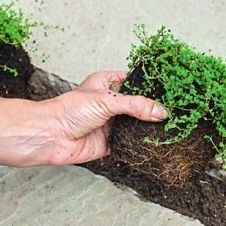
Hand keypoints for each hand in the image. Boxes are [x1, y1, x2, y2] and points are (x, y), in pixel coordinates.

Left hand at [43, 71, 166, 164]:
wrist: (51, 137)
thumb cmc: (68, 111)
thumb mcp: (107, 100)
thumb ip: (136, 105)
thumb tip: (160, 111)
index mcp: (108, 84)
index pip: (136, 82)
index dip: (152, 86)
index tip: (171, 89)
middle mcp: (111, 103)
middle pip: (139, 104)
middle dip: (154, 108)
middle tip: (175, 109)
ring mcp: (112, 123)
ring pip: (138, 124)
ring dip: (149, 126)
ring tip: (170, 125)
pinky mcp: (112, 142)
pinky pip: (132, 142)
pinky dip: (141, 143)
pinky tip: (154, 141)